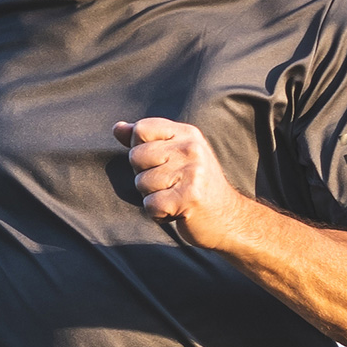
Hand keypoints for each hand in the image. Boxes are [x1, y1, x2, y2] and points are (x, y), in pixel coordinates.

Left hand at [113, 118, 243, 249]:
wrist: (228, 219)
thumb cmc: (196, 187)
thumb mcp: (175, 156)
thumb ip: (147, 141)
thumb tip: (118, 128)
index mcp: (187, 134)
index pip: (142, 129)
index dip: (140, 148)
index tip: (159, 162)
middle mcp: (191, 148)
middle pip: (136, 157)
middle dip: (145, 176)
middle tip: (170, 184)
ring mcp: (192, 172)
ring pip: (142, 183)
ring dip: (153, 197)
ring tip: (175, 197)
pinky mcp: (190, 197)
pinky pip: (151, 205)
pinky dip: (159, 214)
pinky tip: (177, 211)